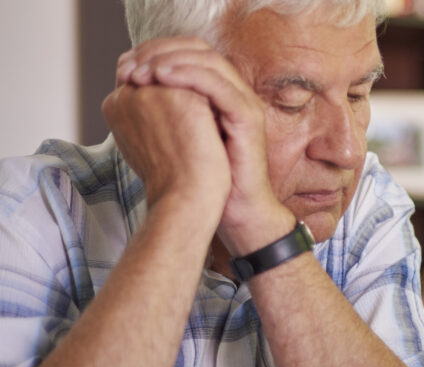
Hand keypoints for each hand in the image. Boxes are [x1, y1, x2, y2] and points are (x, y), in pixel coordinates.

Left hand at [116, 37, 289, 253]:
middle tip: (131, 65)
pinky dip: (188, 76)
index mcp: (219, 94)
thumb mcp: (176, 135)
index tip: (125, 65)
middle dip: (160, 51)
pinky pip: (218, 85)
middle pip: (199, 49)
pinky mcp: (248, 118)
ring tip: (143, 71)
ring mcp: (244, 103)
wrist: (234, 210)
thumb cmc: (207, 180)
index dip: (156, 51)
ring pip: (209, 61)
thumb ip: (161, 110)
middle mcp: (235, 92)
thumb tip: (128, 90)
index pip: (189, 53)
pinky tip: (162, 79)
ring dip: (170, 60)